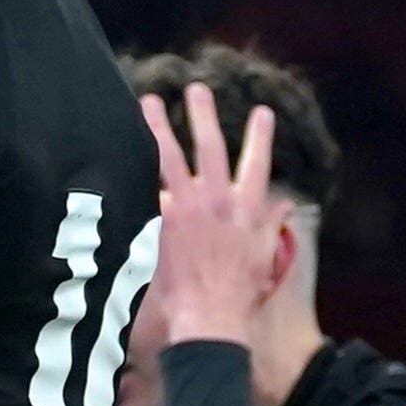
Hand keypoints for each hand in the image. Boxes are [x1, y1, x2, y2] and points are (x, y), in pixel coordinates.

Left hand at [136, 83, 276, 352]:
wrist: (210, 316)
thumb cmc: (240, 292)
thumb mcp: (265, 255)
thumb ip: (272, 223)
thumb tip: (287, 204)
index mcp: (247, 207)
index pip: (258, 163)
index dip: (260, 135)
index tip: (262, 111)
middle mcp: (217, 200)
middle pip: (211, 147)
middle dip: (203, 115)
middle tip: (196, 89)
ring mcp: (186, 208)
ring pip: (170, 157)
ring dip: (159, 127)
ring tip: (148, 102)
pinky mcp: (160, 222)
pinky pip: (144, 187)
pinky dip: (133, 169)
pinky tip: (119, 150)